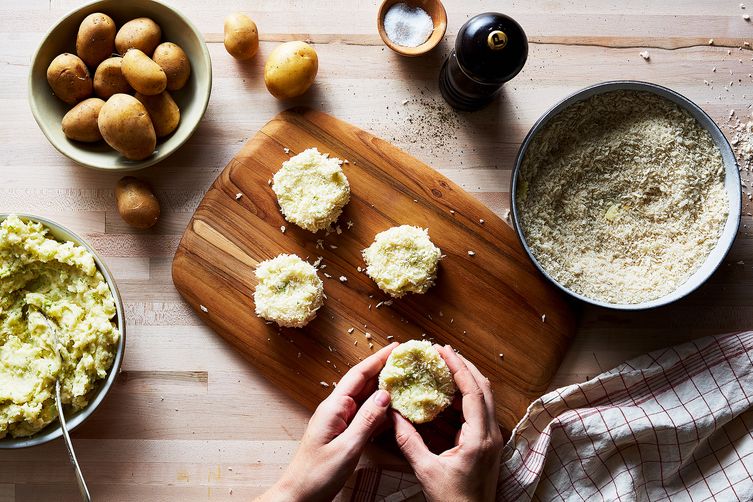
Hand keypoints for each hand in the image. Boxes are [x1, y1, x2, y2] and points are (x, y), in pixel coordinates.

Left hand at [257, 342, 397, 501]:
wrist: (300, 496)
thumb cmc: (317, 474)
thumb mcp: (347, 447)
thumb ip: (367, 420)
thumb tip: (385, 395)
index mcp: (334, 407)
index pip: (359, 375)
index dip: (378, 359)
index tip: (396, 347)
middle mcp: (336, 409)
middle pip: (363, 382)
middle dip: (384, 369)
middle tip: (406, 360)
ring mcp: (340, 421)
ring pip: (366, 399)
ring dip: (384, 388)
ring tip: (405, 379)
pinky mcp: (344, 433)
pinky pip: (366, 416)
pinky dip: (381, 410)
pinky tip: (395, 409)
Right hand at [392, 345, 502, 501]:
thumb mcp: (426, 470)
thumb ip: (409, 441)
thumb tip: (393, 416)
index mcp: (480, 437)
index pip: (473, 391)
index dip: (458, 367)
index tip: (442, 350)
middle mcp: (491, 434)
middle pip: (483, 388)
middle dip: (464, 367)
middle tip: (442, 353)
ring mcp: (492, 440)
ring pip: (483, 400)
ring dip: (465, 382)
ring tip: (442, 369)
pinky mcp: (487, 446)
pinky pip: (478, 414)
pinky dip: (462, 401)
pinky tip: (444, 398)